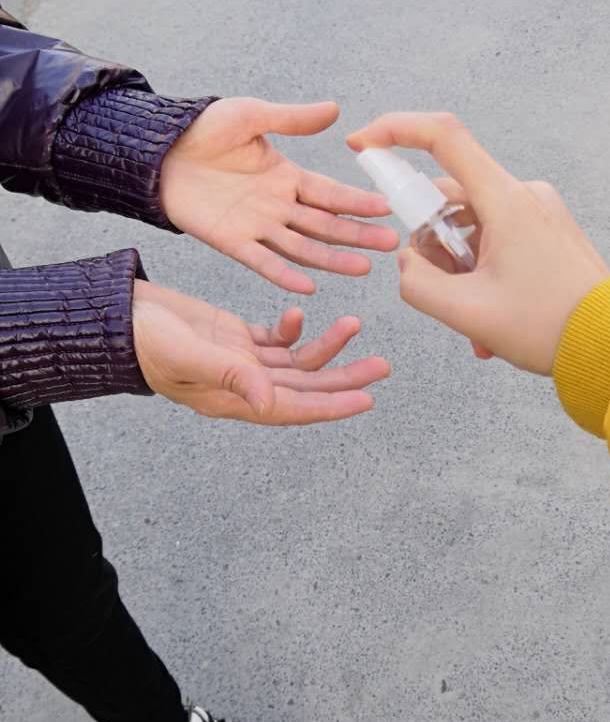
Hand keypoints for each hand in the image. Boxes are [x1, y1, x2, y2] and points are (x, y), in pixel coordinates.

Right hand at [132, 280, 388, 423]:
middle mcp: (241, 385)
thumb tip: (270, 403)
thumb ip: (231, 375)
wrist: (116, 315)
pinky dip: (292, 329)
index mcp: (232, 399)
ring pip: (295, 362)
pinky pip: (274, 341)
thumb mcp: (188, 354)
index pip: (292, 408)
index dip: (330, 405)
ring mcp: (239, 362)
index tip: (367, 400)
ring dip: (325, 348)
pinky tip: (298, 313)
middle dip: (343, 378)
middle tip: (381, 367)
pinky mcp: (234, 339)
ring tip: (353, 325)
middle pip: (304, 387)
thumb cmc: (143, 338)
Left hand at [160, 97, 399, 294]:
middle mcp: (278, 206)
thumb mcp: (251, 116)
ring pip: (303, 247)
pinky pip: (262, 261)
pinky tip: (308, 285)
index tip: (387, 207)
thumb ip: (292, 118)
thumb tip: (335, 110)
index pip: (330, 193)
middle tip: (390, 244)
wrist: (157, 151)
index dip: (358, 201)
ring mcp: (257, 226)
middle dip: (358, 235)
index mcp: (286, 177)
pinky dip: (284, 274)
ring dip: (333, 258)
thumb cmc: (202, 130)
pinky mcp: (231, 242)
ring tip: (363, 268)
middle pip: (325, 225)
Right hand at [346, 113, 609, 373]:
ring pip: (471, 227)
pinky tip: (490, 323)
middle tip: (442, 294)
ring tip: (474, 325)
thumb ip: (417, 283)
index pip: (441, 137)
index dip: (393, 131)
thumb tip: (408, 263)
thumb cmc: (550, 327)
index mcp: (505, 200)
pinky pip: (497, 241)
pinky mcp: (549, 232)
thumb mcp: (466, 313)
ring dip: (459, 271)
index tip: (361, 146)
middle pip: (450, 198)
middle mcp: (524, 195)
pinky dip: (482, 275)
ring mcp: (539, 213)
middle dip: (432, 246)